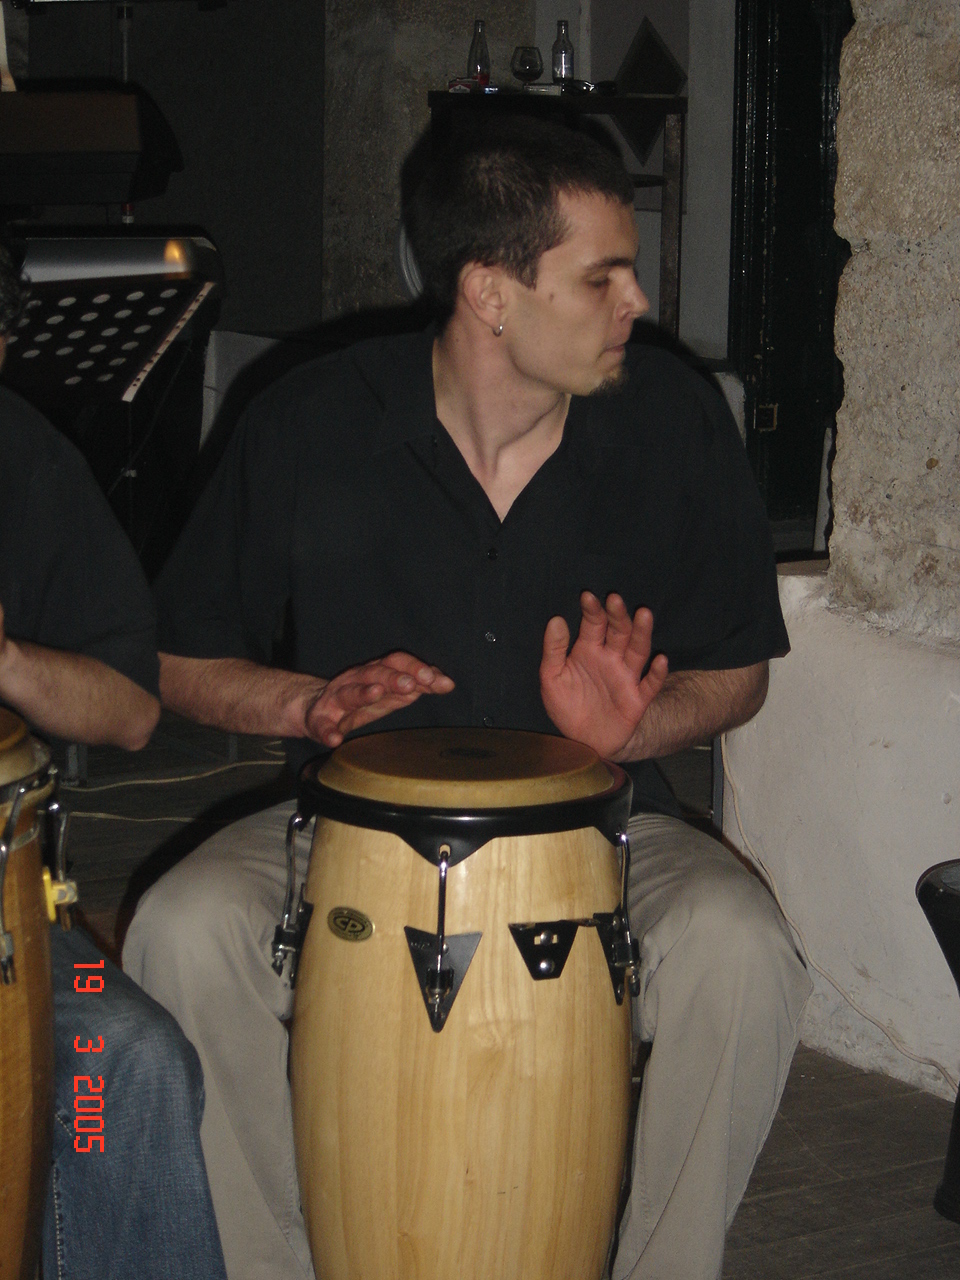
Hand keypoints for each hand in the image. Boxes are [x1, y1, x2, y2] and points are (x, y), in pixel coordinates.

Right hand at [302, 652, 454, 747]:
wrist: (312, 707)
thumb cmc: (358, 700)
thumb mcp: (388, 693)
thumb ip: (415, 687)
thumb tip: (445, 683)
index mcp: (374, 673)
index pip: (398, 663)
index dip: (417, 669)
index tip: (439, 681)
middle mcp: (355, 680)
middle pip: (375, 671)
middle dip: (394, 676)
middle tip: (411, 684)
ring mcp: (335, 699)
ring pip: (348, 691)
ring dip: (363, 692)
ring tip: (376, 693)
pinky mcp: (318, 720)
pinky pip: (321, 725)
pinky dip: (327, 731)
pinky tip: (334, 738)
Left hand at [539, 592, 667, 759]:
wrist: (583, 741)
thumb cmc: (567, 706)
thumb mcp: (552, 679)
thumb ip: (554, 650)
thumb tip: (556, 619)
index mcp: (589, 650)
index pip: (593, 624)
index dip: (591, 610)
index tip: (587, 596)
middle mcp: (611, 659)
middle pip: (619, 632)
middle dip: (617, 615)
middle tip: (614, 599)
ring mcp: (626, 677)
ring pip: (638, 651)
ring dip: (641, 633)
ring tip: (644, 614)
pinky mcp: (637, 699)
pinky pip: (650, 684)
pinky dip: (657, 673)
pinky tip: (661, 659)